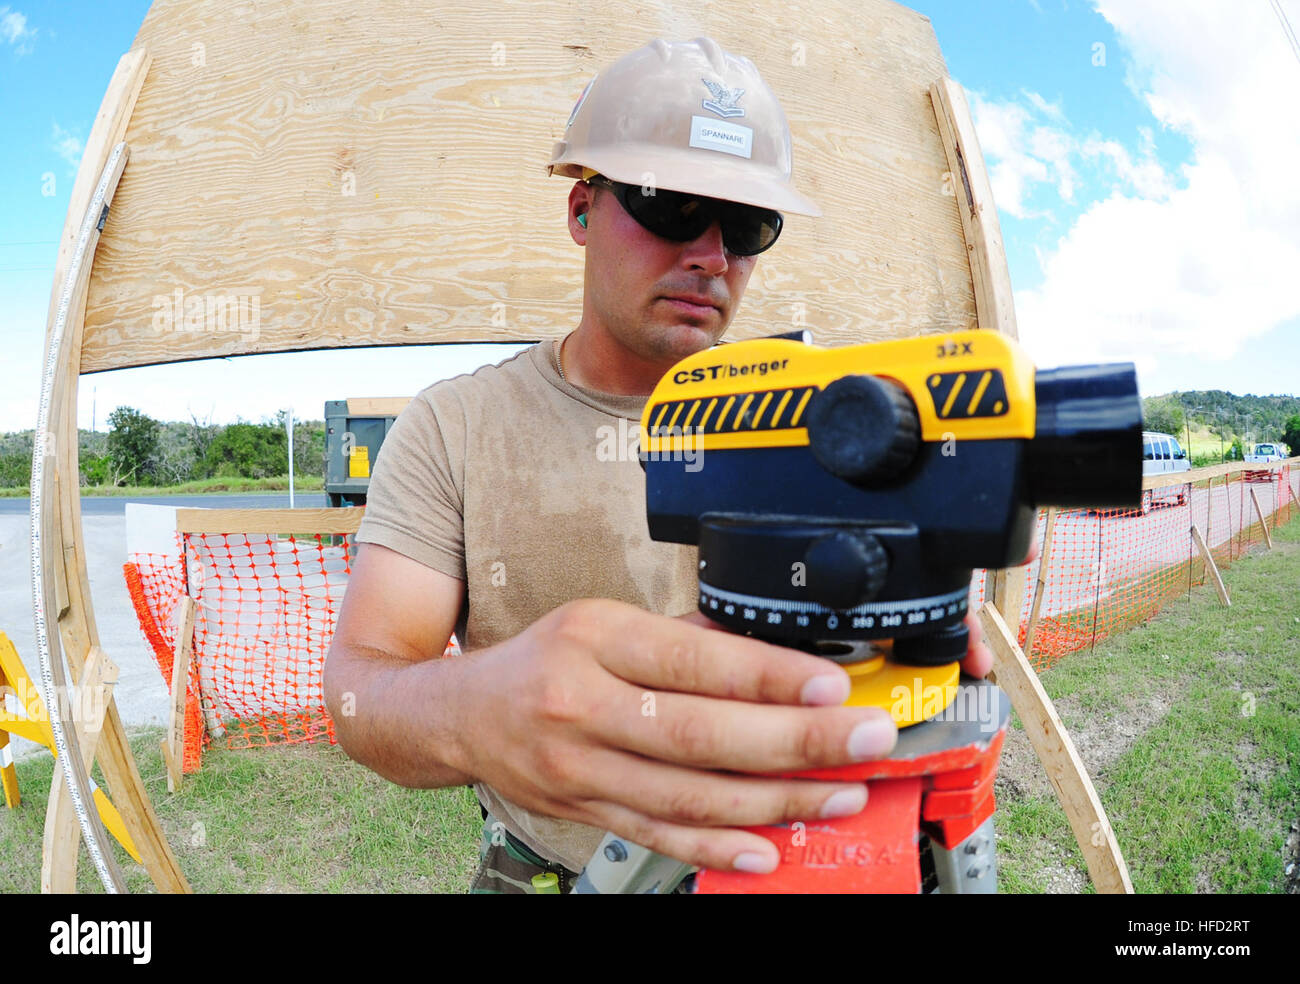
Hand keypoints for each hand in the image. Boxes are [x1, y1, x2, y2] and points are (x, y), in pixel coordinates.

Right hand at [448, 598, 897, 874]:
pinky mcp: (585, 812)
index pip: (692, 661)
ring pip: (689, 795)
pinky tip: (768, 849)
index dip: (767, 676)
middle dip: (795, 741)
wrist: (462, 716)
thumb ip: (682, 639)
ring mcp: (581, 768)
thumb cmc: (543, 659)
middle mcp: (583, 705)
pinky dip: (716, 848)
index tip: (830, 685)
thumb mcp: (602, 622)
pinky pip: (659, 836)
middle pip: (700, 734)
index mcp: (593, 639)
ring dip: (775, 800)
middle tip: (864, 739)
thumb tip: (773, 658)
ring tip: (839, 794)